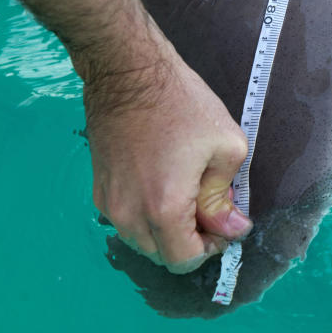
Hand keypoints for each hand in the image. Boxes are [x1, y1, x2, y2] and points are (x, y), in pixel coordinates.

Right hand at [80, 38, 251, 273]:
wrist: (128, 72)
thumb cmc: (182, 103)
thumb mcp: (226, 146)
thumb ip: (226, 196)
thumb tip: (231, 226)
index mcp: (163, 207)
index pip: (185, 260)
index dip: (212, 247)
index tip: (225, 220)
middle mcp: (129, 213)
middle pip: (162, 255)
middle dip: (191, 240)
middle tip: (210, 204)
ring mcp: (108, 202)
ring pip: (142, 239)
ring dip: (168, 229)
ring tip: (189, 191)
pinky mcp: (99, 188)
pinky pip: (127, 219)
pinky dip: (148, 214)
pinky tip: (165, 183)